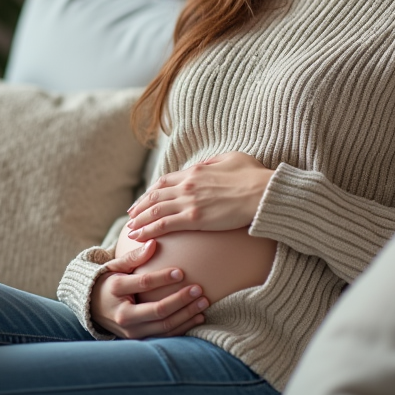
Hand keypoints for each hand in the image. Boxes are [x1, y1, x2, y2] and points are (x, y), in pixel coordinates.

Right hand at [91, 238, 209, 338]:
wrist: (93, 308)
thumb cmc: (108, 282)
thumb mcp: (115, 266)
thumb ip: (134, 256)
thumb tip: (153, 243)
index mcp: (115, 290)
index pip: (143, 284)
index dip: (163, 278)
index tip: (182, 271)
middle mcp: (123, 315)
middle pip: (157, 310)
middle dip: (181, 300)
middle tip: (198, 289)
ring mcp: (132, 330)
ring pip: (164, 326)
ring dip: (187, 314)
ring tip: (203, 302)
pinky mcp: (140, 338)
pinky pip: (165, 335)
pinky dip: (183, 327)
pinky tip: (198, 316)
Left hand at [125, 152, 272, 240]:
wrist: (263, 192)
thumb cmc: (254, 176)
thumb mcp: (232, 158)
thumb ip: (214, 162)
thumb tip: (206, 164)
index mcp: (195, 171)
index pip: (165, 181)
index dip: (152, 191)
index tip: (145, 199)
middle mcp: (187, 185)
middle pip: (155, 196)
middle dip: (140, 206)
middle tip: (131, 215)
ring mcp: (189, 201)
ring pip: (155, 210)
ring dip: (140, 220)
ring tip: (131, 229)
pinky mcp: (194, 218)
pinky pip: (164, 224)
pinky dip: (148, 229)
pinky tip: (139, 236)